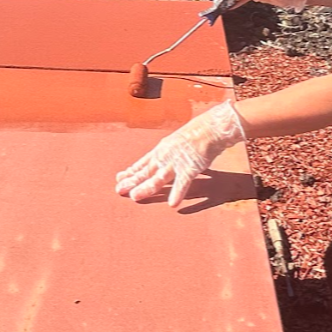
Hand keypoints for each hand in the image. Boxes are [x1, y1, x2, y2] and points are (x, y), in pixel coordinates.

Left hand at [115, 101, 245, 206]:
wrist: (212, 127)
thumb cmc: (199, 133)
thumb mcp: (179, 142)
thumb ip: (172, 153)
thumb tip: (169, 159)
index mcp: (162, 149)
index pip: (143, 163)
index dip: (131, 171)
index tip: (120, 177)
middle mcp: (165, 156)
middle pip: (145, 171)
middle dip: (131, 181)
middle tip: (118, 190)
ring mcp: (176, 162)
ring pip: (158, 178)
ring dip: (146, 188)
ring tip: (135, 197)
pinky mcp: (191, 168)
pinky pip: (183, 183)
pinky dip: (178, 193)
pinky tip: (172, 204)